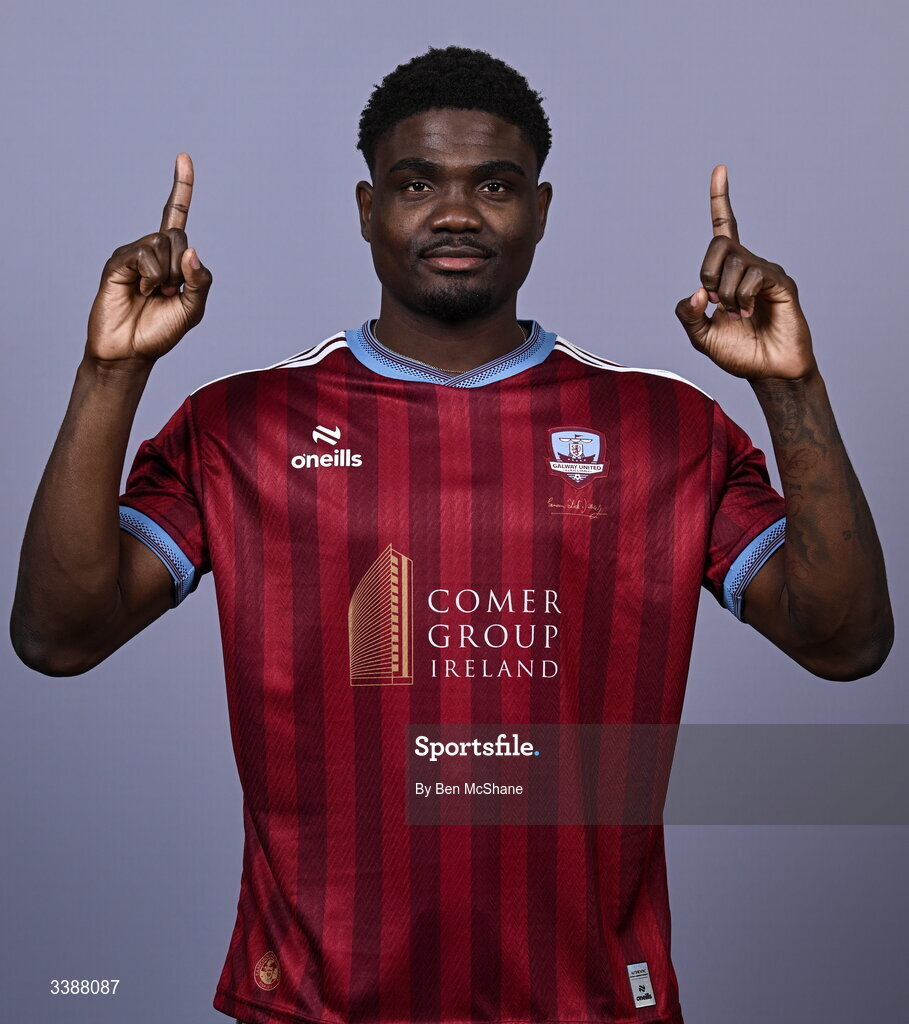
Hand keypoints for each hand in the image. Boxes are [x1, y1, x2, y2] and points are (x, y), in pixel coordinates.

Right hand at [86, 153, 212, 364]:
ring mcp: (133, 255)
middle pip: (177, 235)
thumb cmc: (159, 332)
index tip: (184, 158)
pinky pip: (144, 255)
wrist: (129, 352)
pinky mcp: (117, 262)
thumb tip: (193, 252)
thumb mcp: (193, 309)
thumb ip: (201, 281)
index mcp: (171, 258)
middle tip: (169, 292)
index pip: (176, 215)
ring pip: (162, 243)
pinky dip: (152, 276)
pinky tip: (142, 292)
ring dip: (166, 275)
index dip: (181, 187)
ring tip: (153, 294)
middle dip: (181, 266)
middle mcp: (151, 251)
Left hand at [675, 165, 815, 381]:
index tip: (720, 169)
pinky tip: (750, 314)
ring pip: (734, 264)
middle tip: (714, 302)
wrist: (769, 372)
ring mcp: (767, 272)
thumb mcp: (701, 337)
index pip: (725, 228)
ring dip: (726, 296)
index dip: (720, 200)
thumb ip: (687, 315)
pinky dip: (742, 299)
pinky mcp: (782, 283)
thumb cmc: (739, 354)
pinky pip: (754, 276)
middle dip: (708, 272)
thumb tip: (695, 292)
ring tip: (738, 316)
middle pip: (719, 243)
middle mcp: (749, 265)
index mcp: (728, 273)